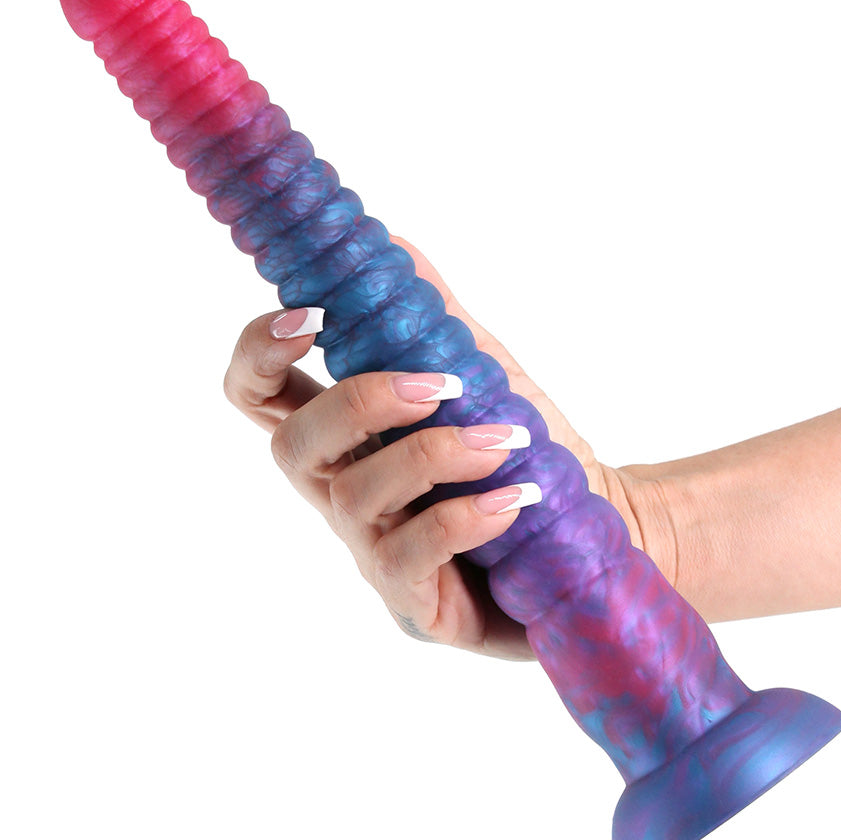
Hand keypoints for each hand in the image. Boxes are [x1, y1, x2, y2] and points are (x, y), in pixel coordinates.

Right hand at [223, 238, 676, 657]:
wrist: (583, 534)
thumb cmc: (521, 452)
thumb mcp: (476, 374)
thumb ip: (428, 317)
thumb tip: (388, 241)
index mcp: (344, 436)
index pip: (257, 395)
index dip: (259, 352)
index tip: (312, 315)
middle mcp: (341, 492)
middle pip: (290, 446)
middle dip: (361, 400)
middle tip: (441, 384)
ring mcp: (371, 548)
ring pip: (357, 495)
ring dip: (436, 453)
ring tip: (507, 440)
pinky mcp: (413, 598)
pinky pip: (413, 554)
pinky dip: (467, 514)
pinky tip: (516, 497)